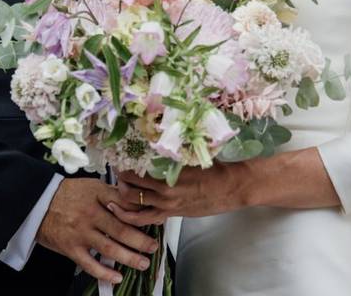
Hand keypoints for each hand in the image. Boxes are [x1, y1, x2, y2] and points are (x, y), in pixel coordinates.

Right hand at [36, 178, 158, 284]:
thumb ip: (112, 193)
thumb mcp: (91, 186)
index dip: (142, 214)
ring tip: (143, 263)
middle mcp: (91, 213)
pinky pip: (90, 264)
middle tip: (153, 247)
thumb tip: (136, 200)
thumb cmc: (67, 194)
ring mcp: (80, 232)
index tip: (155, 221)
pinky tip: (116, 277)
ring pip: (110, 248)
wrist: (37, 202)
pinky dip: (104, 272)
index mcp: (98, 195)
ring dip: (129, 258)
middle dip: (141, 240)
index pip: (125, 204)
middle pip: (121, 229)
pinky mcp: (71, 247)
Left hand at [112, 148, 341, 225]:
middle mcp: (166, 191)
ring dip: (122, 198)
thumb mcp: (194, 152)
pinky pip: (148, 219)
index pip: (137, 170)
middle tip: (114, 171)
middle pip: (131, 187)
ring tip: (114, 190)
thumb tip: (158, 131)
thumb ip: (175, 148)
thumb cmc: (218, 165)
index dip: (123, 165)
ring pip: (135, 205)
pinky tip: (122, 212)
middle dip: (119, 180)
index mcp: (170, 172)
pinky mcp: (175, 214)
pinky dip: (133, 216)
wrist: (237, 185)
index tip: (116, 156)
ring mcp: (170, 205)